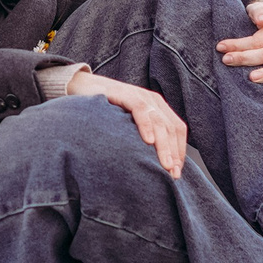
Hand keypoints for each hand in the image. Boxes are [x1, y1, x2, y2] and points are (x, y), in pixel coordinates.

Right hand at [68, 70, 187, 177]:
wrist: (83, 87)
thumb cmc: (106, 111)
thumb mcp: (128, 126)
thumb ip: (141, 139)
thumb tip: (151, 166)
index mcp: (158, 108)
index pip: (177, 129)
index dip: (180, 151)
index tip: (176, 173)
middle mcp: (153, 101)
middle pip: (171, 128)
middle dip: (174, 153)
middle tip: (172, 174)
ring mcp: (140, 96)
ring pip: (159, 121)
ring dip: (164, 145)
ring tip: (165, 165)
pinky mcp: (125, 94)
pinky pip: (140, 110)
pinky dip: (146, 126)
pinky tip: (148, 141)